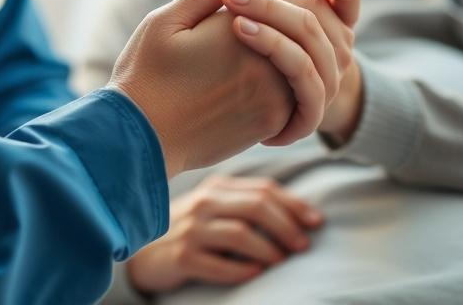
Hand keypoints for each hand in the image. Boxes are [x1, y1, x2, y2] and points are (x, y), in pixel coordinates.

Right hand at [107, 0, 294, 176]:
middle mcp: (266, 63)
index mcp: (239, 28)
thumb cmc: (145, 75)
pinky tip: (258, 77)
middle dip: (291, 20)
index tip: (244, 1)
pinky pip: (302, 93)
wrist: (140, 139)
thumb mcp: (168, 22)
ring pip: (309, 60)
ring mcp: (275, 96)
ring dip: (295, 51)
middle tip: (251, 27)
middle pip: (306, 28)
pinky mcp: (274, 122)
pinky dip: (292, 80)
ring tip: (256, 52)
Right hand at [127, 175, 322, 293]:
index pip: (263, 189)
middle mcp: (204, 203)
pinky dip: (242, 269)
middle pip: (256, 206)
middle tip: (303, 246)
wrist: (146, 252)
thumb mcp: (216, 209)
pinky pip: (218, 263)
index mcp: (217, 187)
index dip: (294, 205)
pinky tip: (256, 275)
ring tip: (282, 263)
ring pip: (240, 233)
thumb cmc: (191, 230)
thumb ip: (247, 205)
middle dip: (287, 226)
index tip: (317, 222)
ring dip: (269, 250)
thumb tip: (298, 216)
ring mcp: (191, 228)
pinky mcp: (181, 256)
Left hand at [218, 0, 360, 145]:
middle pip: (314, 17)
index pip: (348, 2)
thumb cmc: (243, 54)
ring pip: (309, 48)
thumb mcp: (249, 17)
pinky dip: (279, 55)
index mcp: (329, 25)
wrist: (244, 115)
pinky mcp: (311, 112)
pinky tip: (244, 36)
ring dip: (271, 29)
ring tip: (234, 21)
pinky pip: (306, 82)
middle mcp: (336, 52)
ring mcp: (327, 83)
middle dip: (271, 3)